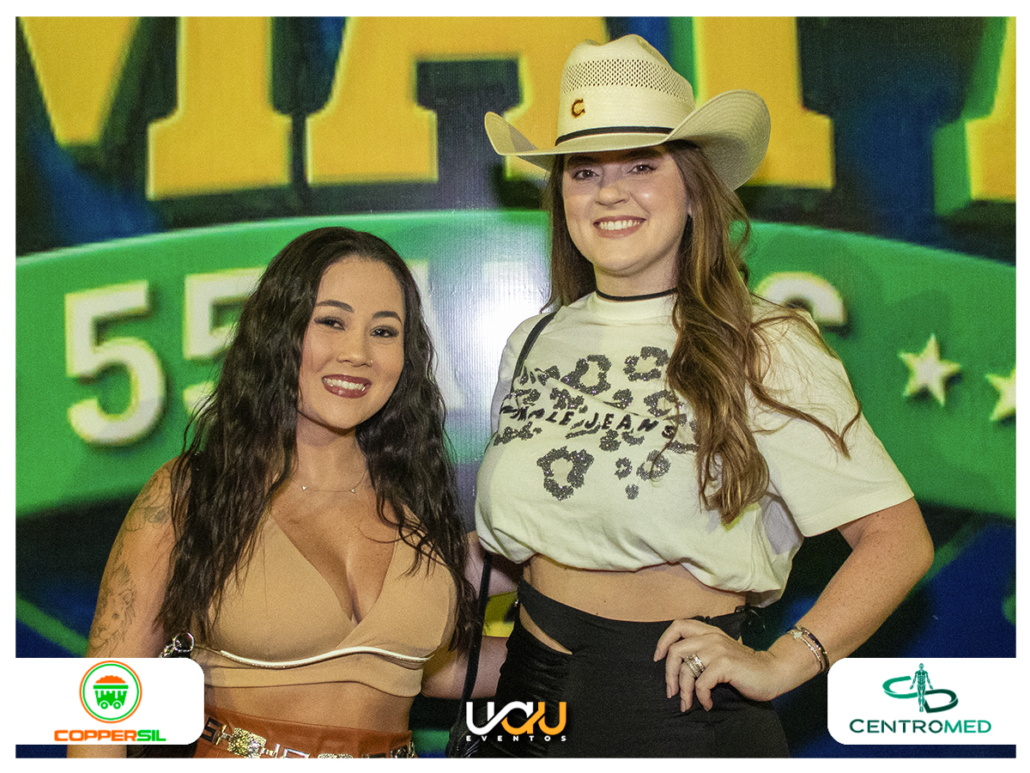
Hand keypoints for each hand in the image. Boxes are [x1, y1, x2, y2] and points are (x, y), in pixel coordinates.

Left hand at [653, 618, 786, 711]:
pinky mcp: (726, 664)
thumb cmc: (745, 667)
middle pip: (675, 650)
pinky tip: (707, 703)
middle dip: (669, 674)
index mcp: (708, 631)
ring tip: (688, 703)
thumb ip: (702, 651)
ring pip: (686, 668)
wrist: (773, 671)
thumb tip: (677, 667)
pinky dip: (701, 697)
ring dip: (684, 691)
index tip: (658, 659)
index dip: (663, 641)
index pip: (678, 626)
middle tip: (672, 692)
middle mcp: (711, 637)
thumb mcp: (721, 652)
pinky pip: (702, 683)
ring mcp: (718, 650)